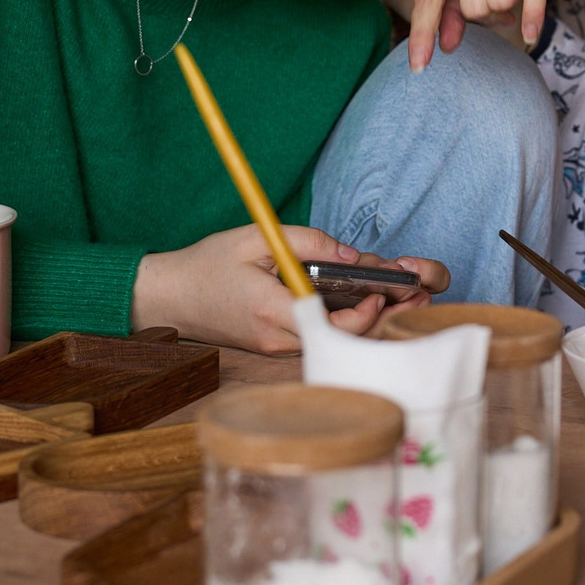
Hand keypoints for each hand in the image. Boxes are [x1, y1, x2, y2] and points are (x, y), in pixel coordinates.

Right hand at [134, 226, 430, 353]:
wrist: (168, 297)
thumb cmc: (207, 265)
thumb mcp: (255, 237)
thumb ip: (307, 242)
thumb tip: (353, 256)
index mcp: (270, 310)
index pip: (330, 325)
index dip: (364, 316)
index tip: (381, 293)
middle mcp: (276, 338)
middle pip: (341, 339)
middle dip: (380, 320)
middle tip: (416, 299)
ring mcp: (275, 347)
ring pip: (332, 340)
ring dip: (364, 321)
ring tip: (398, 298)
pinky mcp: (274, 346)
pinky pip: (316, 337)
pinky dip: (341, 323)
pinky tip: (362, 303)